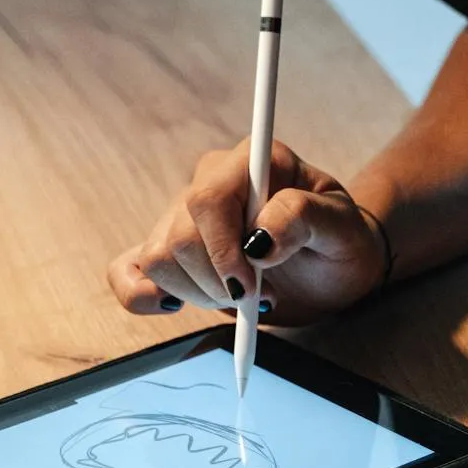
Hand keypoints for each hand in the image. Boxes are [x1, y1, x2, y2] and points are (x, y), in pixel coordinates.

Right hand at [106, 139, 386, 324]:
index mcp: (251, 162)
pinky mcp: (169, 250)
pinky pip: (126, 270)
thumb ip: (304, 217)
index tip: (250, 288)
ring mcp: (182, 215)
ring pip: (157, 260)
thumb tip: (260, 238)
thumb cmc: (339, 241)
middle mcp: (210, 181)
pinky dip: (141, 296)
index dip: (221, 251)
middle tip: (261, 297)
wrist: (331, 265)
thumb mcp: (341, 229)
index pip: (206, 200)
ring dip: (199, 295)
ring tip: (242, 298)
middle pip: (179, 238)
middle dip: (218, 283)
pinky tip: (174, 306)